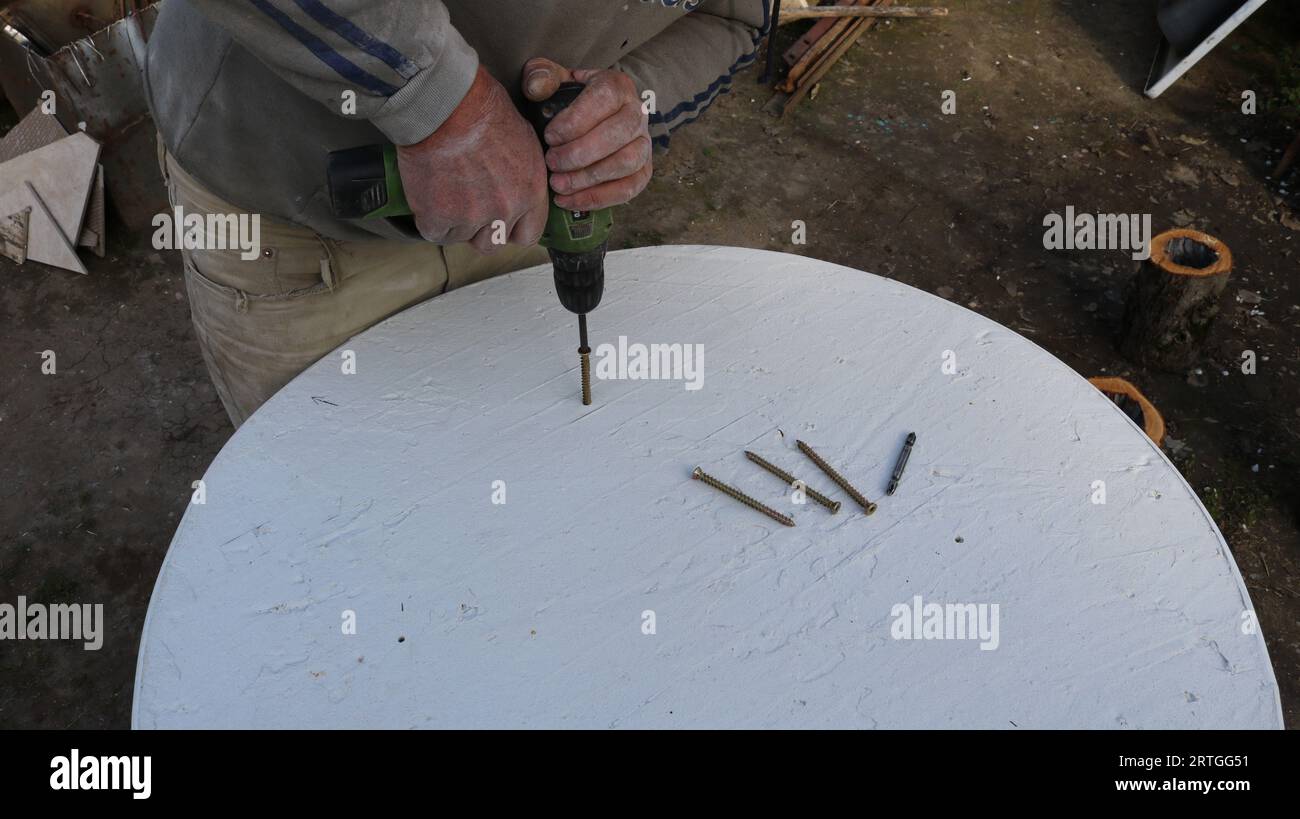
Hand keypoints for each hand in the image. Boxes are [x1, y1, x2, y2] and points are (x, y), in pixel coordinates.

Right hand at [396, 66, 548, 252]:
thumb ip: (523, 174)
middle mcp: (505, 209)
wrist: (445, 103)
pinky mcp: (439, 216)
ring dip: (454, 222)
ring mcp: (472, 217)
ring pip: (463, 238)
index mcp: (530, 192)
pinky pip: (435, 233)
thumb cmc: (482, 108)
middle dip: (481, 229)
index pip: (528, 235)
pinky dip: (430, 220)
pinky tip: (430, 198)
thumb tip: (517, 186)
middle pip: (493, 243)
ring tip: (446, 193)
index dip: (512, 229)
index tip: (500, 221)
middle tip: (467, 205)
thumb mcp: (523, 138)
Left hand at [521, 58, 652, 210]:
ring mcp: (644, 143)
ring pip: (626, 163)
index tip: (550, 136)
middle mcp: (638, 113)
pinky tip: (569, 200)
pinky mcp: (643, 170)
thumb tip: (536, 89)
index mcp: (617, 86)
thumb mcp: (553, 80)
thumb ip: (540, 76)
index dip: (576, 121)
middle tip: (551, 163)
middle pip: (617, 135)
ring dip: (589, 178)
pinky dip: (598, 198)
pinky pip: (629, 188)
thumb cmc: (568, 99)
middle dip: (580, 153)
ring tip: (558, 184)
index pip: (604, 100)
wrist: (591, 117)